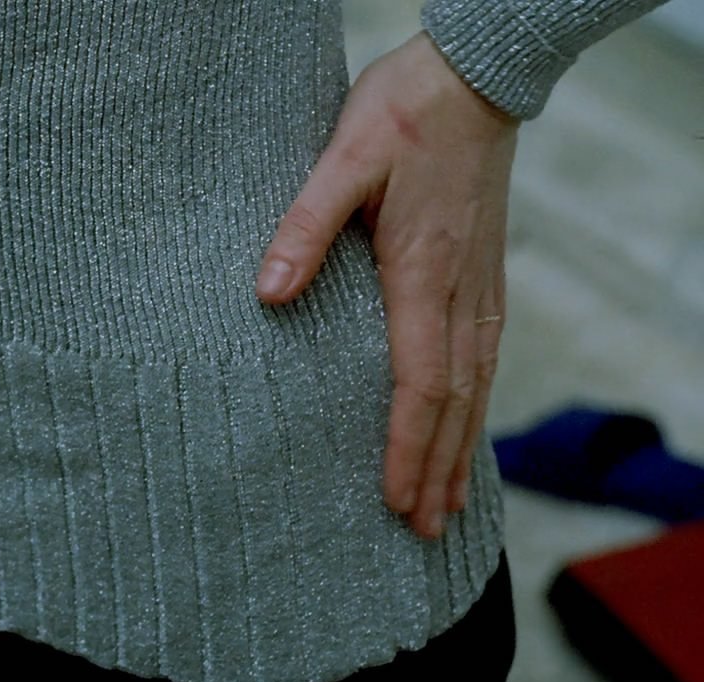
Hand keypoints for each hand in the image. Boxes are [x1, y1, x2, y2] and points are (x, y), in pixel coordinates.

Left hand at [254, 31, 519, 539]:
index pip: (419, 382)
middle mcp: (461, 292)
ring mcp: (480, 285)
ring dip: (461, 447)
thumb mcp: (343, 159)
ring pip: (476, 385)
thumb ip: (306, 225)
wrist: (472, 79)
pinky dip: (474, 405)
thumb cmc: (404, 114)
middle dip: (438, 468)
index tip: (397, 499)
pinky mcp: (482, 275)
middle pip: (454, 401)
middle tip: (427, 530)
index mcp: (424, 273)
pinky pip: (484, 357)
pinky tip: (464, 424)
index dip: (407, 446)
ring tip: (450, 502)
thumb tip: (269, 292)